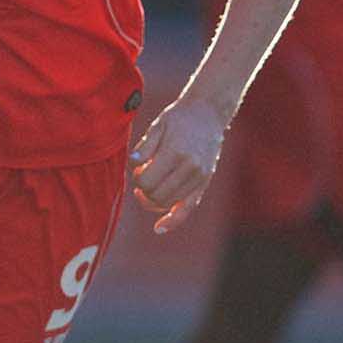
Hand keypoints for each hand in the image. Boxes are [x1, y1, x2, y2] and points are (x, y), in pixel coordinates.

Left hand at [130, 95, 225, 233]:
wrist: (208, 114)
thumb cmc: (179, 118)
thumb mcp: (158, 126)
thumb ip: (144, 147)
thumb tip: (134, 164)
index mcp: (175, 153)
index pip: (146, 180)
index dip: (137, 178)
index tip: (139, 168)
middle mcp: (190, 168)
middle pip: (155, 194)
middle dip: (143, 190)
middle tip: (142, 177)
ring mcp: (199, 178)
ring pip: (167, 203)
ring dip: (152, 200)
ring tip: (146, 189)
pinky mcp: (203, 183)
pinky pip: (187, 209)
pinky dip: (172, 220)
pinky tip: (159, 228)